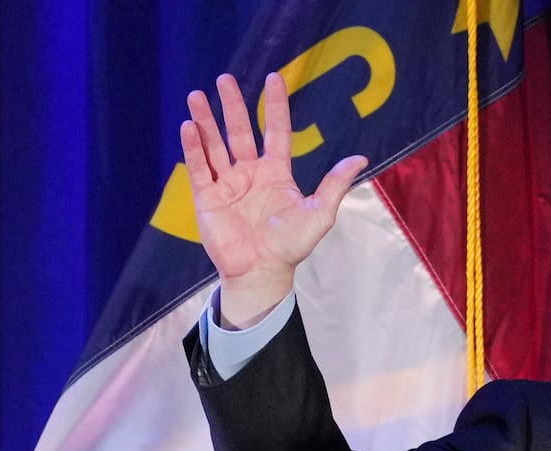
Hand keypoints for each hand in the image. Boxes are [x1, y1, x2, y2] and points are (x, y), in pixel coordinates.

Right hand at [180, 72, 367, 326]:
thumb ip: (335, 184)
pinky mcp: (207, 197)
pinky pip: (198, 168)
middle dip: (232, 106)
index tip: (274, 78)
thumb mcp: (320, 214)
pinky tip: (189, 127)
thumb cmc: (291, 245)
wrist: (262, 272)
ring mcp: (227, 183)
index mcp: (276, 173)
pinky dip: (193, 148)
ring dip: (205, 121)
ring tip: (196, 97)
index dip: (276, 106)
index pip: (276, 131)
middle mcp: (250, 172)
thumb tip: (361, 158)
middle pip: (240, 131)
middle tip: (225, 79)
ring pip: (214, 145)